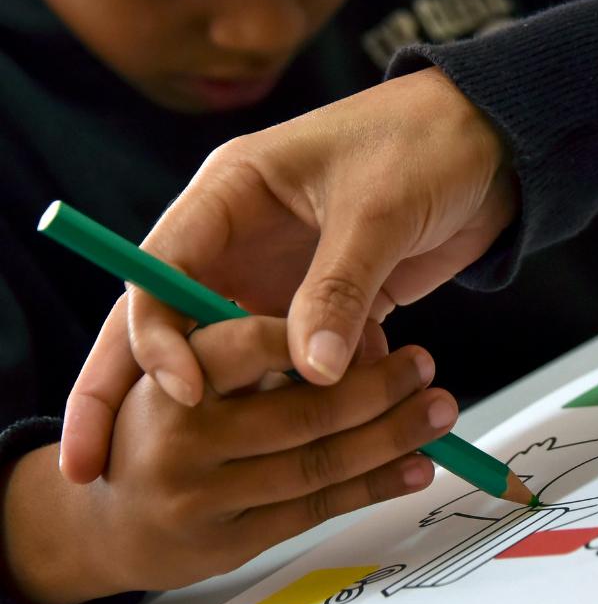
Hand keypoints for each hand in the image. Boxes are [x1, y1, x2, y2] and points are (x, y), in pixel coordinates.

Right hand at [5, 316, 456, 603]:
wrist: (104, 525)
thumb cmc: (156, 430)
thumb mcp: (189, 368)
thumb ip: (250, 349)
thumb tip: (338, 339)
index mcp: (167, 374)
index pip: (242, 346)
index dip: (309, 337)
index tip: (374, 331)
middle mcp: (176, 437)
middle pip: (298, 410)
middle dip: (376, 388)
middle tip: (421, 366)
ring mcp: (199, 495)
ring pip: (317, 461)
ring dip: (390, 435)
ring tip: (437, 414)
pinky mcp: (228, 541)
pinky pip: (315, 507)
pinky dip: (373, 484)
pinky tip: (413, 467)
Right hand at [61, 66, 514, 482]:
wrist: (496, 144)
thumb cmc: (427, 141)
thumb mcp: (377, 209)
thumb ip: (340, 288)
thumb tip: (311, 374)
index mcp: (232, 192)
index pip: (161, 270)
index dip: (157, 336)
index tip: (184, 395)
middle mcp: (245, 239)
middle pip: (175, 323)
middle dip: (136, 390)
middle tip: (95, 462)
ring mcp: (287, 275)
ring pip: (246, 353)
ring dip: (256, 402)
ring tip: (242, 462)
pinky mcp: (333, 302)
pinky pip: (310, 358)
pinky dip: (326, 390)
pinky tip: (350, 424)